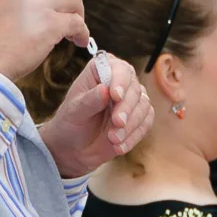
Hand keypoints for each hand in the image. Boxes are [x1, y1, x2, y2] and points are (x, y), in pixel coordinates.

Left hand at [39, 54, 151, 178]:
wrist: (74, 148)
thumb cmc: (70, 123)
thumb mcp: (74, 112)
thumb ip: (89, 101)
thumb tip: (105, 90)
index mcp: (101, 72)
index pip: (119, 68)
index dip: (120, 80)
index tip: (115, 96)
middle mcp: (120, 82)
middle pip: (135, 88)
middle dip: (126, 107)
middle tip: (117, 123)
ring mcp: (131, 99)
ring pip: (144, 106)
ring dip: (130, 125)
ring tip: (113, 139)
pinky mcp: (140, 117)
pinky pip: (146, 123)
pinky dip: (134, 136)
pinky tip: (119, 146)